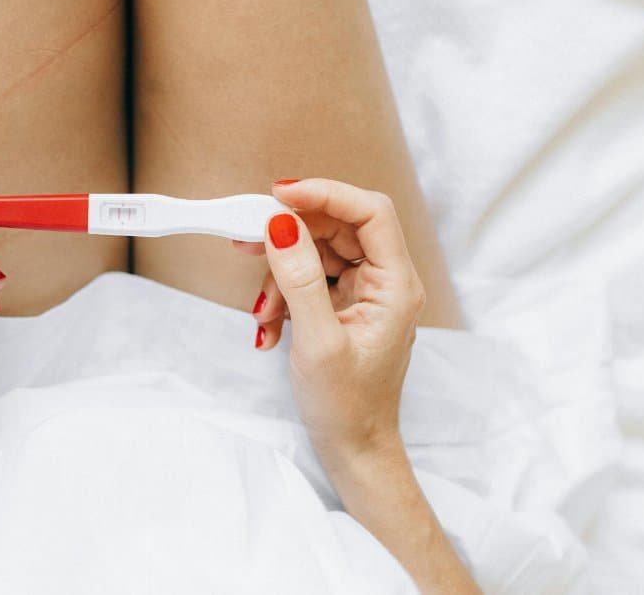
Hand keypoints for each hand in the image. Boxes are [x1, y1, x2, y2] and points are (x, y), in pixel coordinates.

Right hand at [235, 179, 424, 459]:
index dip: (326, 194)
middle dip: (291, 238)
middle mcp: (386, 281)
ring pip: (317, 253)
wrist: (354, 449)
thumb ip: (300, 279)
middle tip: (246, 243)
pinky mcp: (344, 305)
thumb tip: (281, 226)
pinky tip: (268, 328)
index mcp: (396, 285)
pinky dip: (282, 297)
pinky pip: (309, 279)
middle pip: (338, 228)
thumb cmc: (346, 406)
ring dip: (280, 277)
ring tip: (262, 315)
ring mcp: (365, 293)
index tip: (279, 195)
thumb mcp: (317, 342)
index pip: (370, 212)